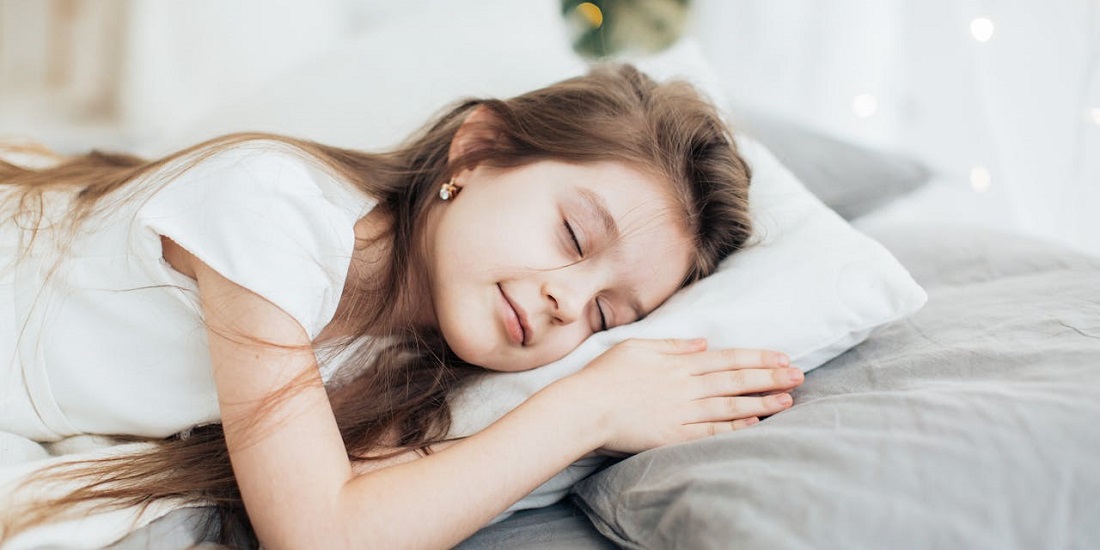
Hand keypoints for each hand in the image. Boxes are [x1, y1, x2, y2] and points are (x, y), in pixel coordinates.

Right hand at [561, 338, 803, 455]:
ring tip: (788, 400)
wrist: (586, 407)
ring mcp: (682, 412)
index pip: (727, 358)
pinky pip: (712, 431)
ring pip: (730, 406)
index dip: (758, 358)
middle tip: (799, 376)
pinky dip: (735, 427)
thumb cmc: (606, 376)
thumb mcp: (638, 347)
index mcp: (679, 363)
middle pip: (736, 381)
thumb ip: (673, 345)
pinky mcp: (674, 436)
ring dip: (762, 402)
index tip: (782, 357)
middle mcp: (687, 386)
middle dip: (771, 378)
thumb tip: (702, 342)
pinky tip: (755, 423)